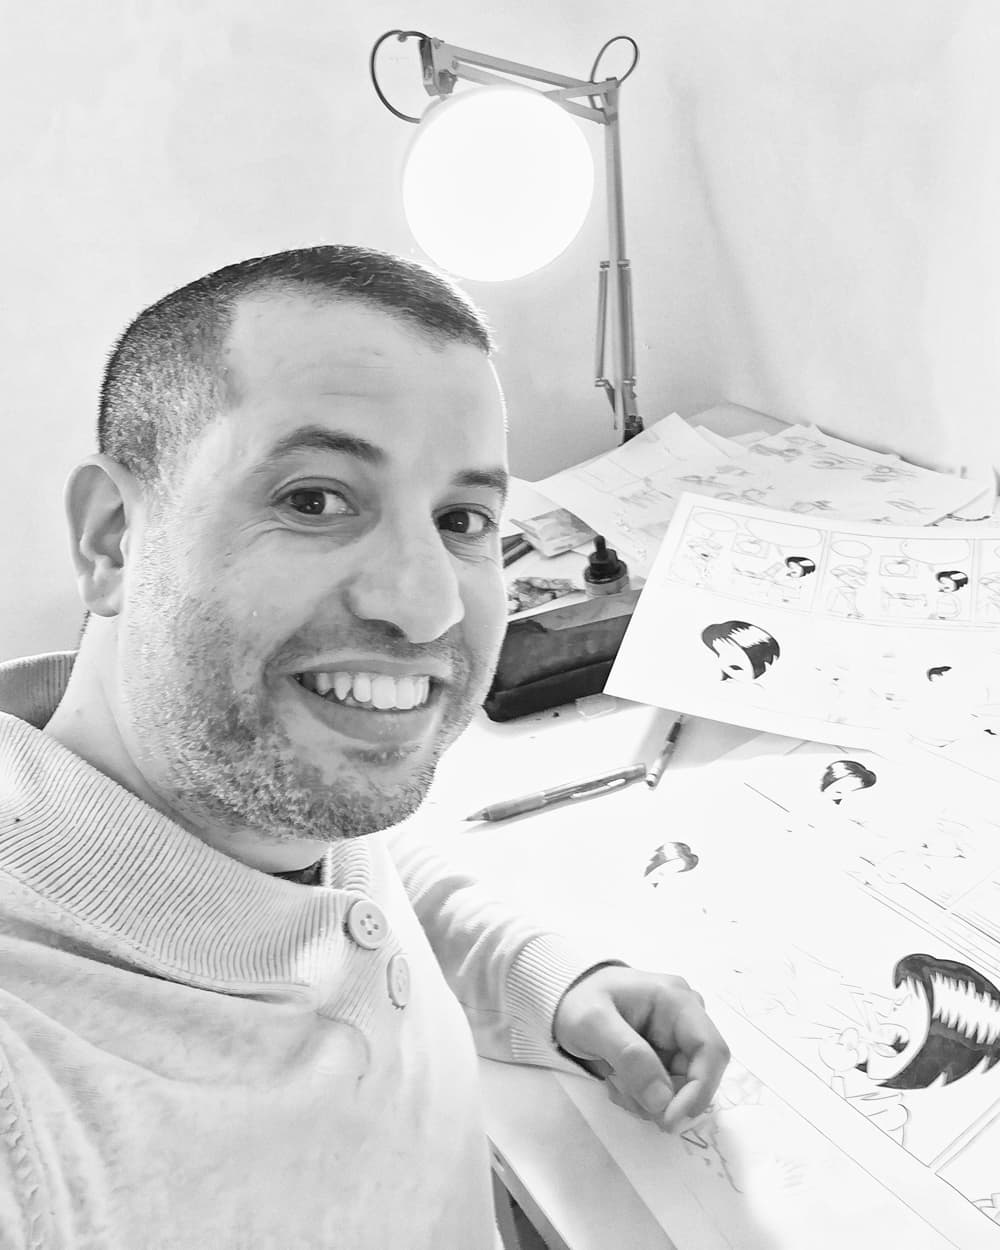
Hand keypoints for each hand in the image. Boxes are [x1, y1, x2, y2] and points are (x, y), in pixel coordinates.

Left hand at [553, 964, 729, 1132]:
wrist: (563, 998)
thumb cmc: (578, 1002)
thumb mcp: (594, 1024)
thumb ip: (629, 1057)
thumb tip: (663, 1100)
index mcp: (677, 1000)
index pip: (711, 1049)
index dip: (701, 1089)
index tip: (672, 1120)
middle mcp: (685, 1018)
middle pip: (697, 1074)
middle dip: (665, 1097)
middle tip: (626, 1097)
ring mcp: (676, 1038)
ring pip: (681, 1087)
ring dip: (649, 1099)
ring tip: (613, 1083)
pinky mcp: (665, 1055)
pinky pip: (666, 1089)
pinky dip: (643, 1096)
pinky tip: (617, 1082)